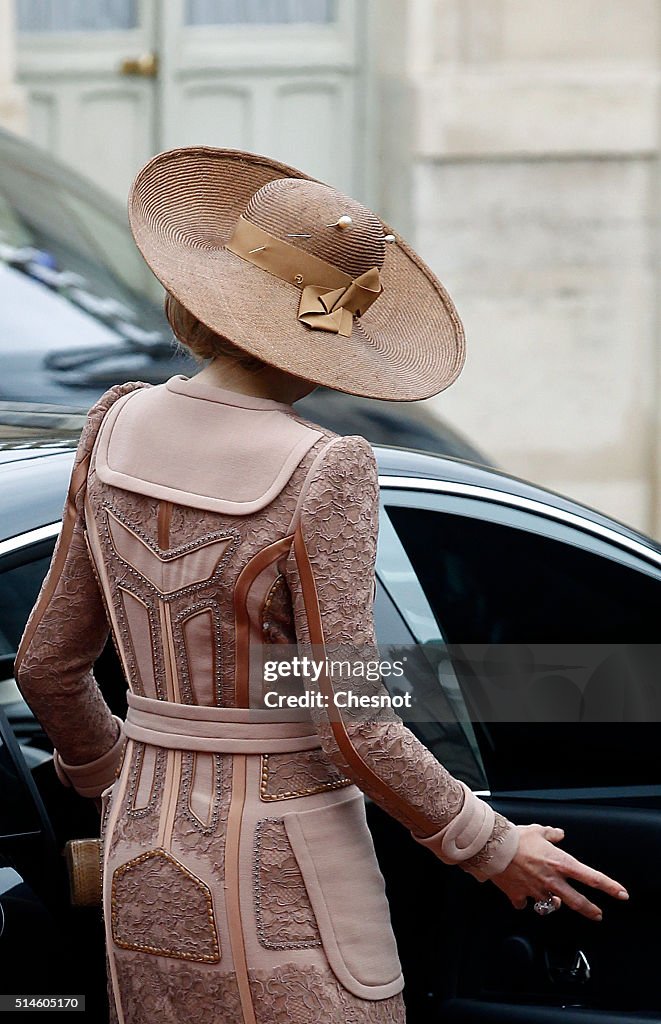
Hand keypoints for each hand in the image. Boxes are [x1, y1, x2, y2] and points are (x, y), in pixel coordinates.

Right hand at [490, 823, 628, 920]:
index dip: (609, 887)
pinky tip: (522, 897)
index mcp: (560, 863)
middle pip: (578, 901)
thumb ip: (551, 834)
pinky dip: (524, 901)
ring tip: (551, 899)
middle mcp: (552, 880)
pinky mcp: (519, 895)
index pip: (592, 877)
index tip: (621, 894)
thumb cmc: (516, 838)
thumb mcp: (538, 831)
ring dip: (552, 902)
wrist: (493, 848)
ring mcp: (536, 891)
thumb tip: (559, 834)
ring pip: (551, 905)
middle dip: (590, 910)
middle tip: (597, 914)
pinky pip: (524, 903)